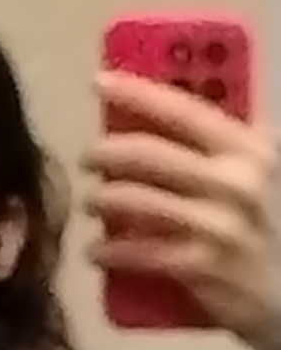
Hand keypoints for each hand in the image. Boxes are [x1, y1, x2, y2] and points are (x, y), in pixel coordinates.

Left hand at [80, 71, 280, 349]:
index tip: (99, 82)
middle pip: (147, 154)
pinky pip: (135, 252)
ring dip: (99, 199)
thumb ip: (218, 148)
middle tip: (88, 158)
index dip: (137, 91)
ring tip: (90, 203)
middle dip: (104, 152)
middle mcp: (237, 183)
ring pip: (132, 200)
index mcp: (250, 151)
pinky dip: (107, 251)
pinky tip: (94, 251)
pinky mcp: (201, 267)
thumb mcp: (256, 176)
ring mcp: (219, 226)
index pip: (185, 109)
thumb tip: (150, 115)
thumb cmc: (265, 227)